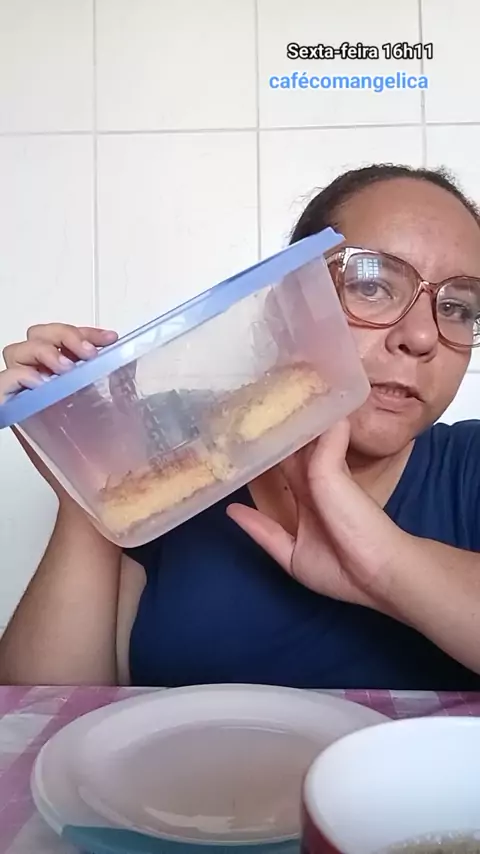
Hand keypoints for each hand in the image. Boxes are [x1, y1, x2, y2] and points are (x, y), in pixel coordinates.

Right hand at [1, 323, 117, 497]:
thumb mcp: (121, 409)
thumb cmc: (109, 456)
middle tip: (87, 354)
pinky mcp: (16, 417)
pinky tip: (43, 384)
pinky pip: (2, 384)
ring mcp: (27, 398)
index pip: (62, 336)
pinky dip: (19, 376)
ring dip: (42, 351)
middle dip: (61, 334)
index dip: (82, 330)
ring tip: (66, 368)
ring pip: (14, 352)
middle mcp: (43, 383)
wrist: (101, 491)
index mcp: (65, 377)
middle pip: (34, 336)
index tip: (109, 339)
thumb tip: (128, 353)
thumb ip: (119, 381)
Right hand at [227, 420, 406, 612]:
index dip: (280, 427)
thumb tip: (329, 405)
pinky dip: (248, 521)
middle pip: (281, 469)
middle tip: (228, 430)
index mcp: (324, 473)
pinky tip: (229, 507)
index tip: (255, 406)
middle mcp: (310, 495)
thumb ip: (326, 443)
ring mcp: (300, 524)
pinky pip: (265, 534)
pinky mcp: (291, 552)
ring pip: (271, 498)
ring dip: (251, 484)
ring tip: (223, 464)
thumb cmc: (356, 516)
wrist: (372, 570)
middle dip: (259, 451)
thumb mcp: (335, 473)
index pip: (298, 444)